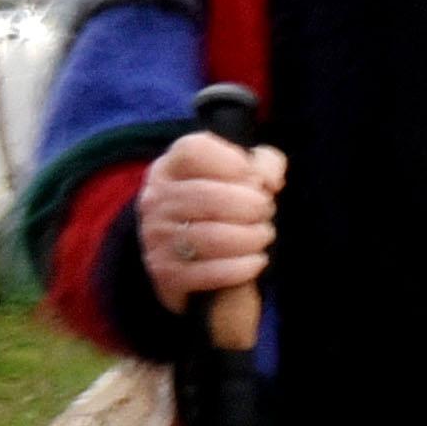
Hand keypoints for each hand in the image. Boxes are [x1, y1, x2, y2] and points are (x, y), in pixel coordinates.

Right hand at [138, 123, 283, 309]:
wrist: (190, 261)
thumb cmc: (220, 209)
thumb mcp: (238, 177)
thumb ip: (263, 165)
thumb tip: (270, 180)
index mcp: (169, 168)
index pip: (193, 150)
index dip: (232, 161)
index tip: (254, 178)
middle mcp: (156, 201)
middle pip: (209, 196)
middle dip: (251, 206)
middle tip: (266, 213)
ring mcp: (157, 239)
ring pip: (212, 237)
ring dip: (250, 237)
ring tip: (262, 236)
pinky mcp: (167, 275)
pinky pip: (211, 272)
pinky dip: (242, 267)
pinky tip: (256, 262)